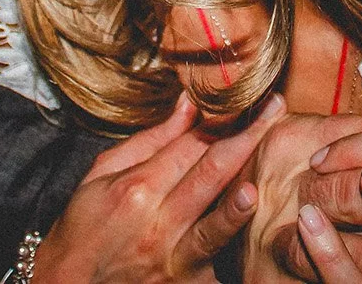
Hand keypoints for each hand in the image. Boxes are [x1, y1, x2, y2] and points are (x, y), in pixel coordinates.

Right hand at [33, 91, 284, 282]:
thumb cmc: (85, 224)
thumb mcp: (104, 171)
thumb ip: (151, 140)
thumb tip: (189, 103)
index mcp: (137, 187)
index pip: (189, 144)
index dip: (222, 117)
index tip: (248, 95)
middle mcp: (157, 223)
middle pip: (209, 174)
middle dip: (246, 138)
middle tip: (276, 109)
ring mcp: (172, 260)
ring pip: (214, 229)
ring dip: (237, 208)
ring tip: (256, 188)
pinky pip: (215, 266)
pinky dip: (233, 249)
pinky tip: (254, 231)